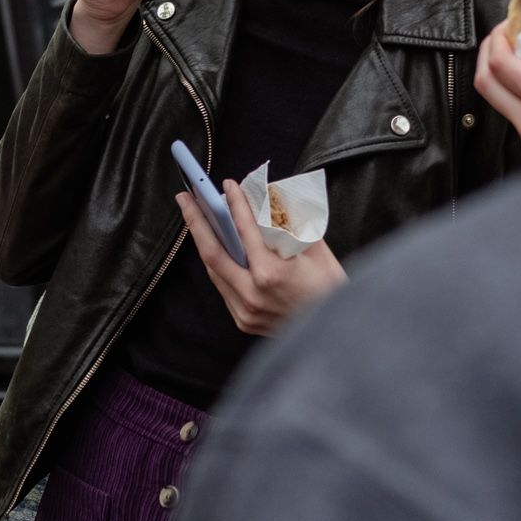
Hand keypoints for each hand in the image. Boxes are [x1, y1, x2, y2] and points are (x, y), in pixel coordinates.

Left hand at [177, 180, 345, 335]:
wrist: (336, 336)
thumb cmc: (333, 292)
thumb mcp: (317, 252)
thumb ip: (291, 228)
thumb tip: (270, 204)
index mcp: (271, 274)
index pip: (245, 230)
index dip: (235, 204)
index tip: (228, 185)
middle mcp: (252, 294)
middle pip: (213, 252)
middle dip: (195, 221)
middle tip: (185, 197)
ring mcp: (245, 310)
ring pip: (214, 271)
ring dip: (203, 242)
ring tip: (195, 218)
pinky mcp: (244, 320)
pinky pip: (224, 287)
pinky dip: (219, 264)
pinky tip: (216, 246)